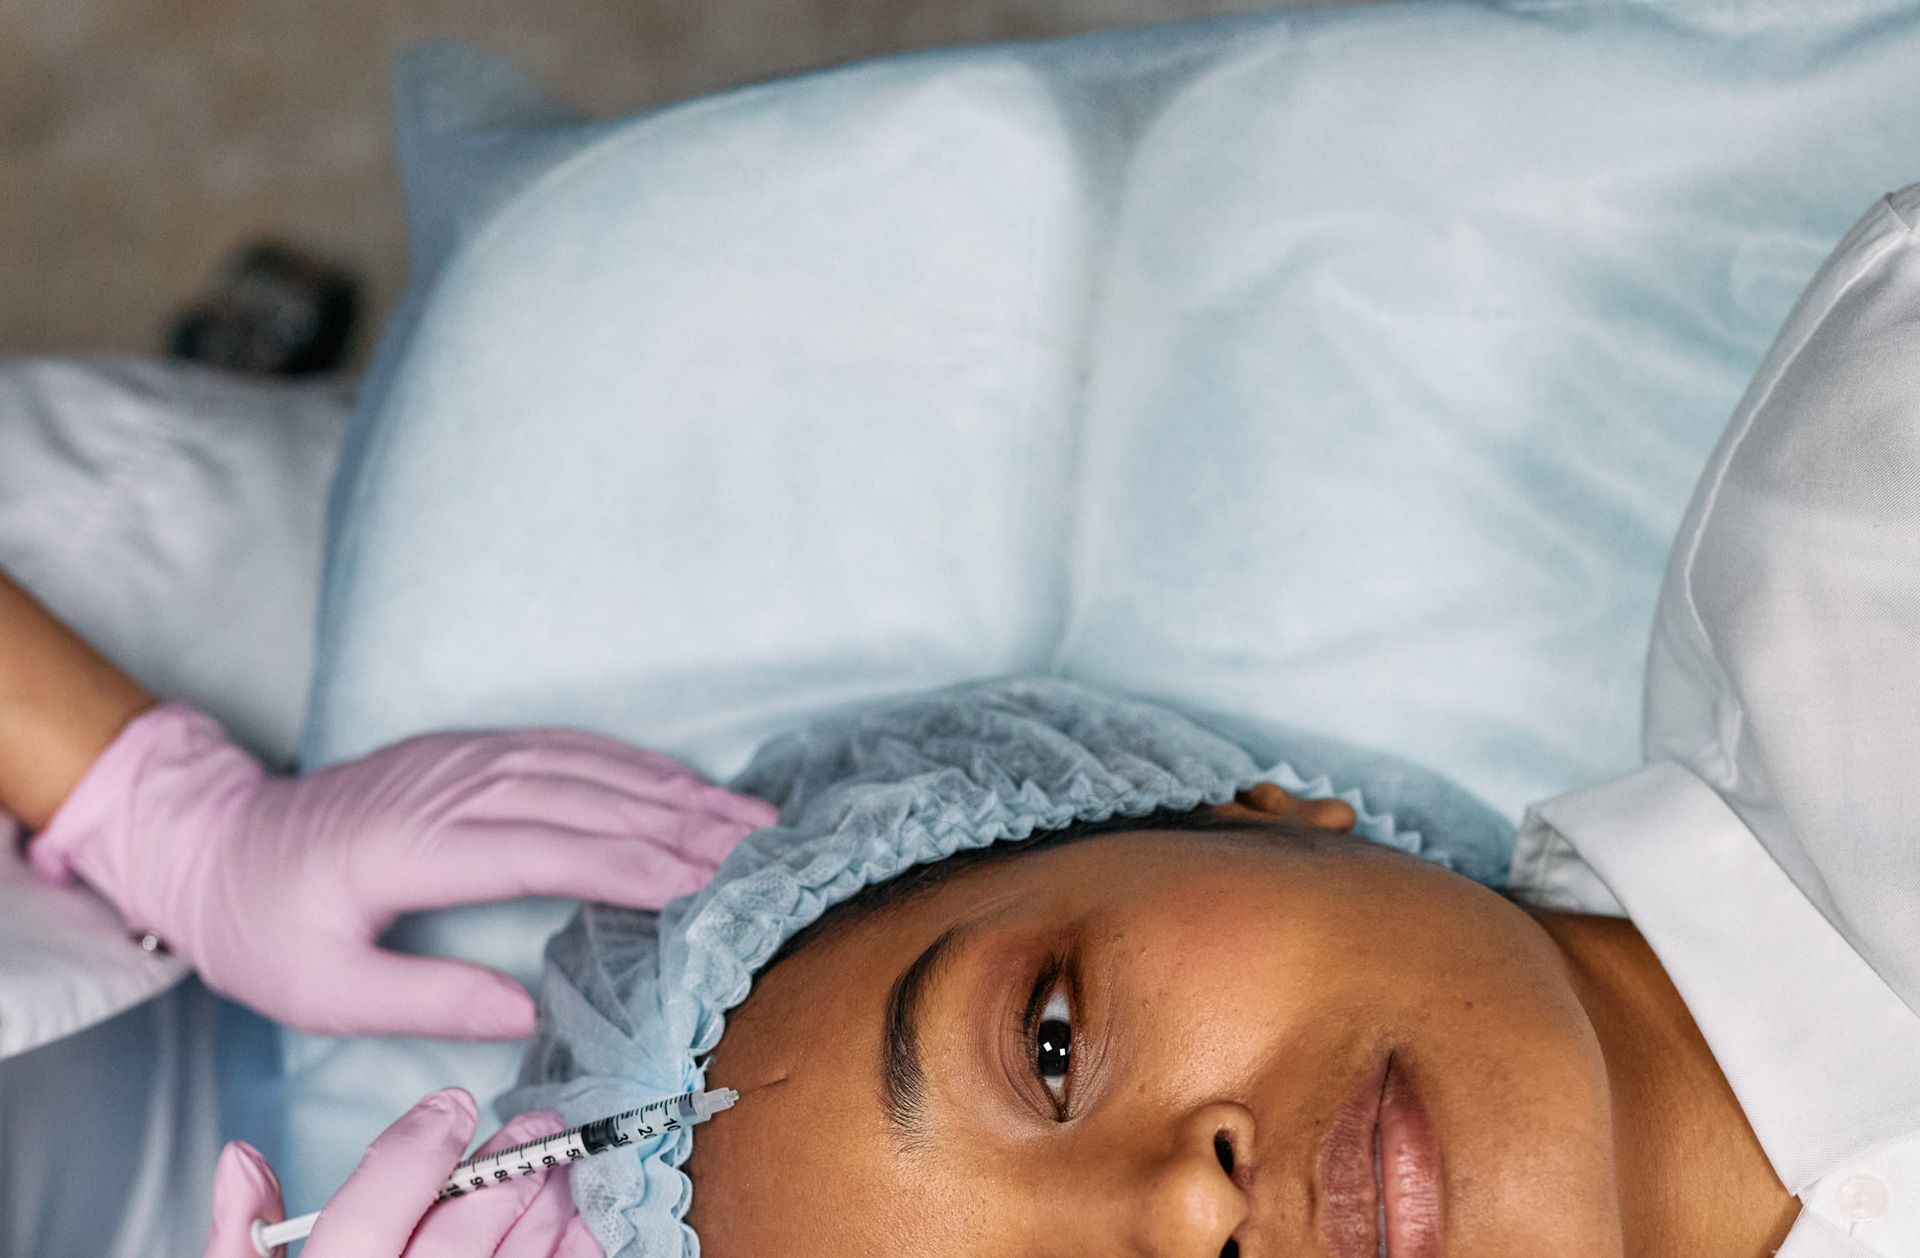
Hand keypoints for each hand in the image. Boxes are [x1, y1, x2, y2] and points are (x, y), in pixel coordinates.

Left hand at [29, 705, 775, 1035]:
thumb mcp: (317, 988)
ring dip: (675, 790)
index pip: (547, 849)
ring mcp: (462, 758)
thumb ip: (423, 1000)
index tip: (707, 882)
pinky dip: (635, 766)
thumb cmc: (265, 924)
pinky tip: (683, 784)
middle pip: (587, 799)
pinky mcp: (469, 750)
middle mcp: (448, 787)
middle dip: (684, 824)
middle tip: (766, 849)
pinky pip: (567, 747)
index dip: (633, 863)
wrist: (215, 840)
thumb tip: (528, 1012)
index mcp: (411, 845)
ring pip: (589, 767)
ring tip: (750, 817)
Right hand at [203, 1090, 601, 1257]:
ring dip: (547, 1215)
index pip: (363, 1219)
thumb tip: (244, 1160)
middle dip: (502, 1174)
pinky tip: (578, 1236)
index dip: (413, 1153)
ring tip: (562, 1174)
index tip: (451, 1109)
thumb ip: (236, 1247)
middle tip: (535, 1133)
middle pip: (454, 1243)